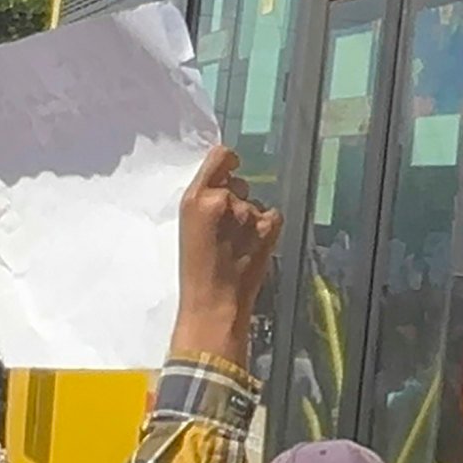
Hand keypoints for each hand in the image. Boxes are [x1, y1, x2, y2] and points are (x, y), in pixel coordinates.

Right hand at [171, 147, 279, 366]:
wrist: (213, 306)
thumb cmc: (195, 272)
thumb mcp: (188, 228)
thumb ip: (205, 203)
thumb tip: (224, 188)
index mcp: (195, 197)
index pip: (220, 156)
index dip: (229, 161)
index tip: (232, 168)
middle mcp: (223, 199)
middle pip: (240, 183)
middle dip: (238, 198)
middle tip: (228, 227)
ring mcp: (248, 213)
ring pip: (256, 202)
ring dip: (252, 217)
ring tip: (237, 244)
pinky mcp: (269, 227)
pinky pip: (273, 215)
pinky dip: (267, 228)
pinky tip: (253, 248)